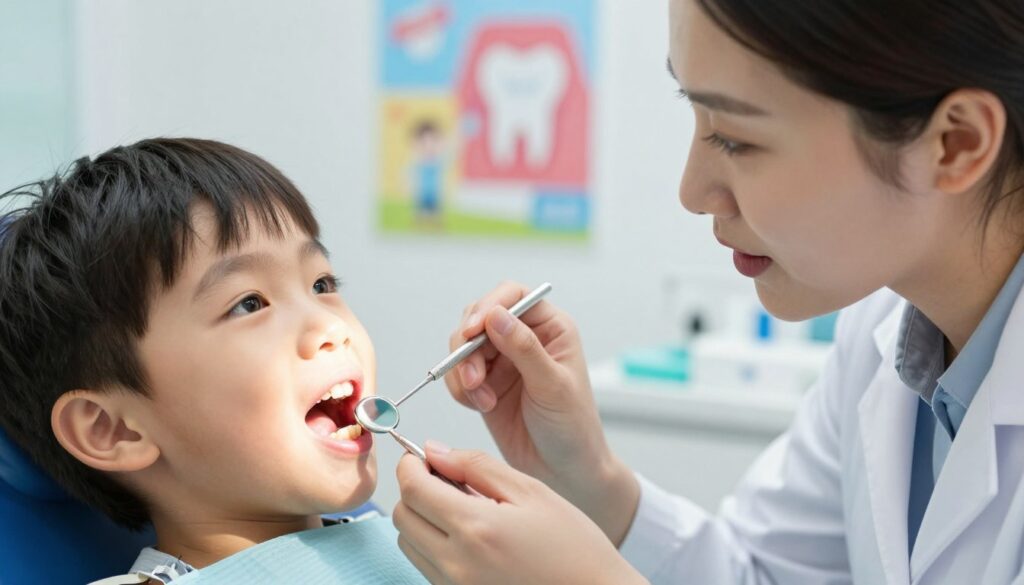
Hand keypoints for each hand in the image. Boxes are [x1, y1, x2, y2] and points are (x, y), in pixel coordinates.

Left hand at [394, 446, 646, 584]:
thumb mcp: (531, 491)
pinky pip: (427, 566)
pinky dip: (436, 544)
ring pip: (410, 543)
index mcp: (476, 528)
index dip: (411, 465)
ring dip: (423, 519)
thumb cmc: (574, 547)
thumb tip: (433, 450)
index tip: (421, 456)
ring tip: (463, 509)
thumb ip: (476, 466)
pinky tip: (472, 535)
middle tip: (445, 479)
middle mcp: (457, 564)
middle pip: (402, 517)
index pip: (413, 489)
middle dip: (415, 491)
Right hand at [445, 281, 638, 542]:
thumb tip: (496, 314)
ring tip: (481, 399)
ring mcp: (503, 360)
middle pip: (479, 318)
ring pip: (463, 347)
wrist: (564, 472)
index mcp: (550, 327)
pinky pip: (457, 374)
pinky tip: (482, 406)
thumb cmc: (572, 427)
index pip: (512, 296)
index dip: (488, 306)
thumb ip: (524, 348)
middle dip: (468, 346)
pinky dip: (460, 389)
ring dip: (462, 372)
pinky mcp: (485, 383)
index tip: (473, 331)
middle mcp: (524, 337)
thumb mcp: (552, 386)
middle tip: (473, 377)